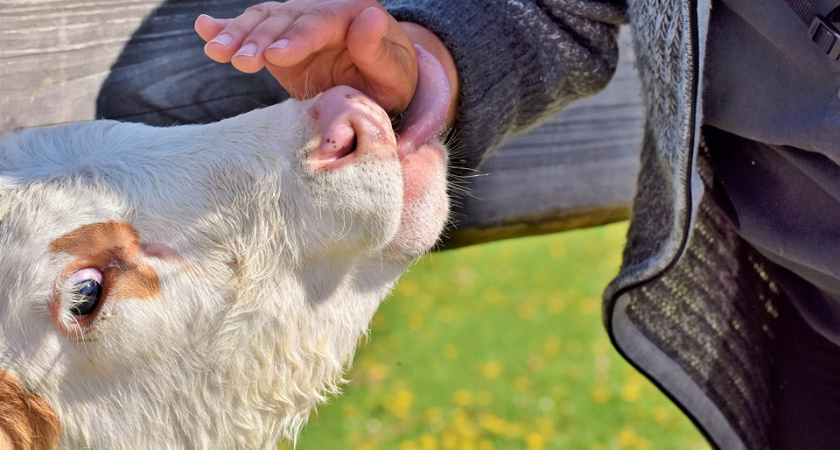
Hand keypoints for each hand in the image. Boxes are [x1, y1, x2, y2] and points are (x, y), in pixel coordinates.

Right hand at [195, 0, 418, 115]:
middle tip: (239, 61)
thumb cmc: (390, 81)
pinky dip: (226, 27)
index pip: (320, 22)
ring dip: (237, 36)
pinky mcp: (279, 39)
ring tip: (216, 52)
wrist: (378, 84)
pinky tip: (203, 28)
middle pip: (285, 20)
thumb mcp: (394, 72)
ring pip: (264, 21)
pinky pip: (253, 28)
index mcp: (352, 12)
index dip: (297, 38)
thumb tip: (370, 17)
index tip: (276, 56)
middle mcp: (321, 10)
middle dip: (259, 39)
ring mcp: (297, 22)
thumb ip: (378, 49)